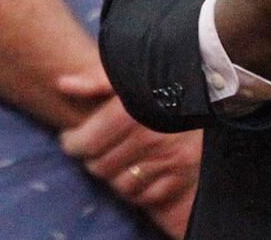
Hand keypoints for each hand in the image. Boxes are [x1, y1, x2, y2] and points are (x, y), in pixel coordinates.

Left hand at [56, 63, 200, 235]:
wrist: (208, 83)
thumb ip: (93, 81)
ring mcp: (167, 158)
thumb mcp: (127, 73)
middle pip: (100, 168)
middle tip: (96, 147)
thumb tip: (61, 84)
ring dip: (116, 175)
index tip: (72, 138)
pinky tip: (139, 169)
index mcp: (130, 112)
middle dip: (93, 158)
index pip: (84, 144)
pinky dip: (140, 188)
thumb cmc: (161, 78)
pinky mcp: (181, 172)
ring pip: (122, 186)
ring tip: (118, 158)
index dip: (72, 142)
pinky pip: (147, 196)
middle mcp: (149, 138)